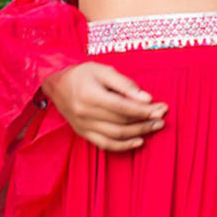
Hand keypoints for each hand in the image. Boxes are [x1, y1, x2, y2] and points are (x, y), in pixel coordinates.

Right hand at [41, 62, 167, 151]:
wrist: (55, 83)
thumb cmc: (81, 74)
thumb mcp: (103, 70)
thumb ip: (125, 84)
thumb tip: (146, 98)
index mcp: (90, 95)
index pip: (122, 107)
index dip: (143, 110)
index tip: (160, 108)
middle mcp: (85, 113)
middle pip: (121, 122)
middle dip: (145, 121)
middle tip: (161, 118)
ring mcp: (83, 126)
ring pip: (116, 135)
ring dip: (138, 133)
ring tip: (154, 127)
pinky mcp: (82, 133)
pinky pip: (105, 144)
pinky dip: (123, 146)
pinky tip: (138, 142)